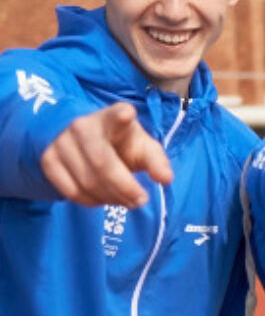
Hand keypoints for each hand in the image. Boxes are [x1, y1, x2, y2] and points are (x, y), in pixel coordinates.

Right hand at [40, 102, 172, 208]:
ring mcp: (61, 142)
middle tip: (140, 200)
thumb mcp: (143, 147)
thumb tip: (166, 179)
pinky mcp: (48, 160)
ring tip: (126, 201)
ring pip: (87, 181)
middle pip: (103, 164)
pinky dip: (90, 202)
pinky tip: (104, 199)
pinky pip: (70, 191)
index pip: (116, 114)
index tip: (126, 114)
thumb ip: (156, 161)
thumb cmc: (122, 143)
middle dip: (125, 188)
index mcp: (112, 117)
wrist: (86, 140)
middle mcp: (83, 126)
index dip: (121, 115)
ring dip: (110, 198)